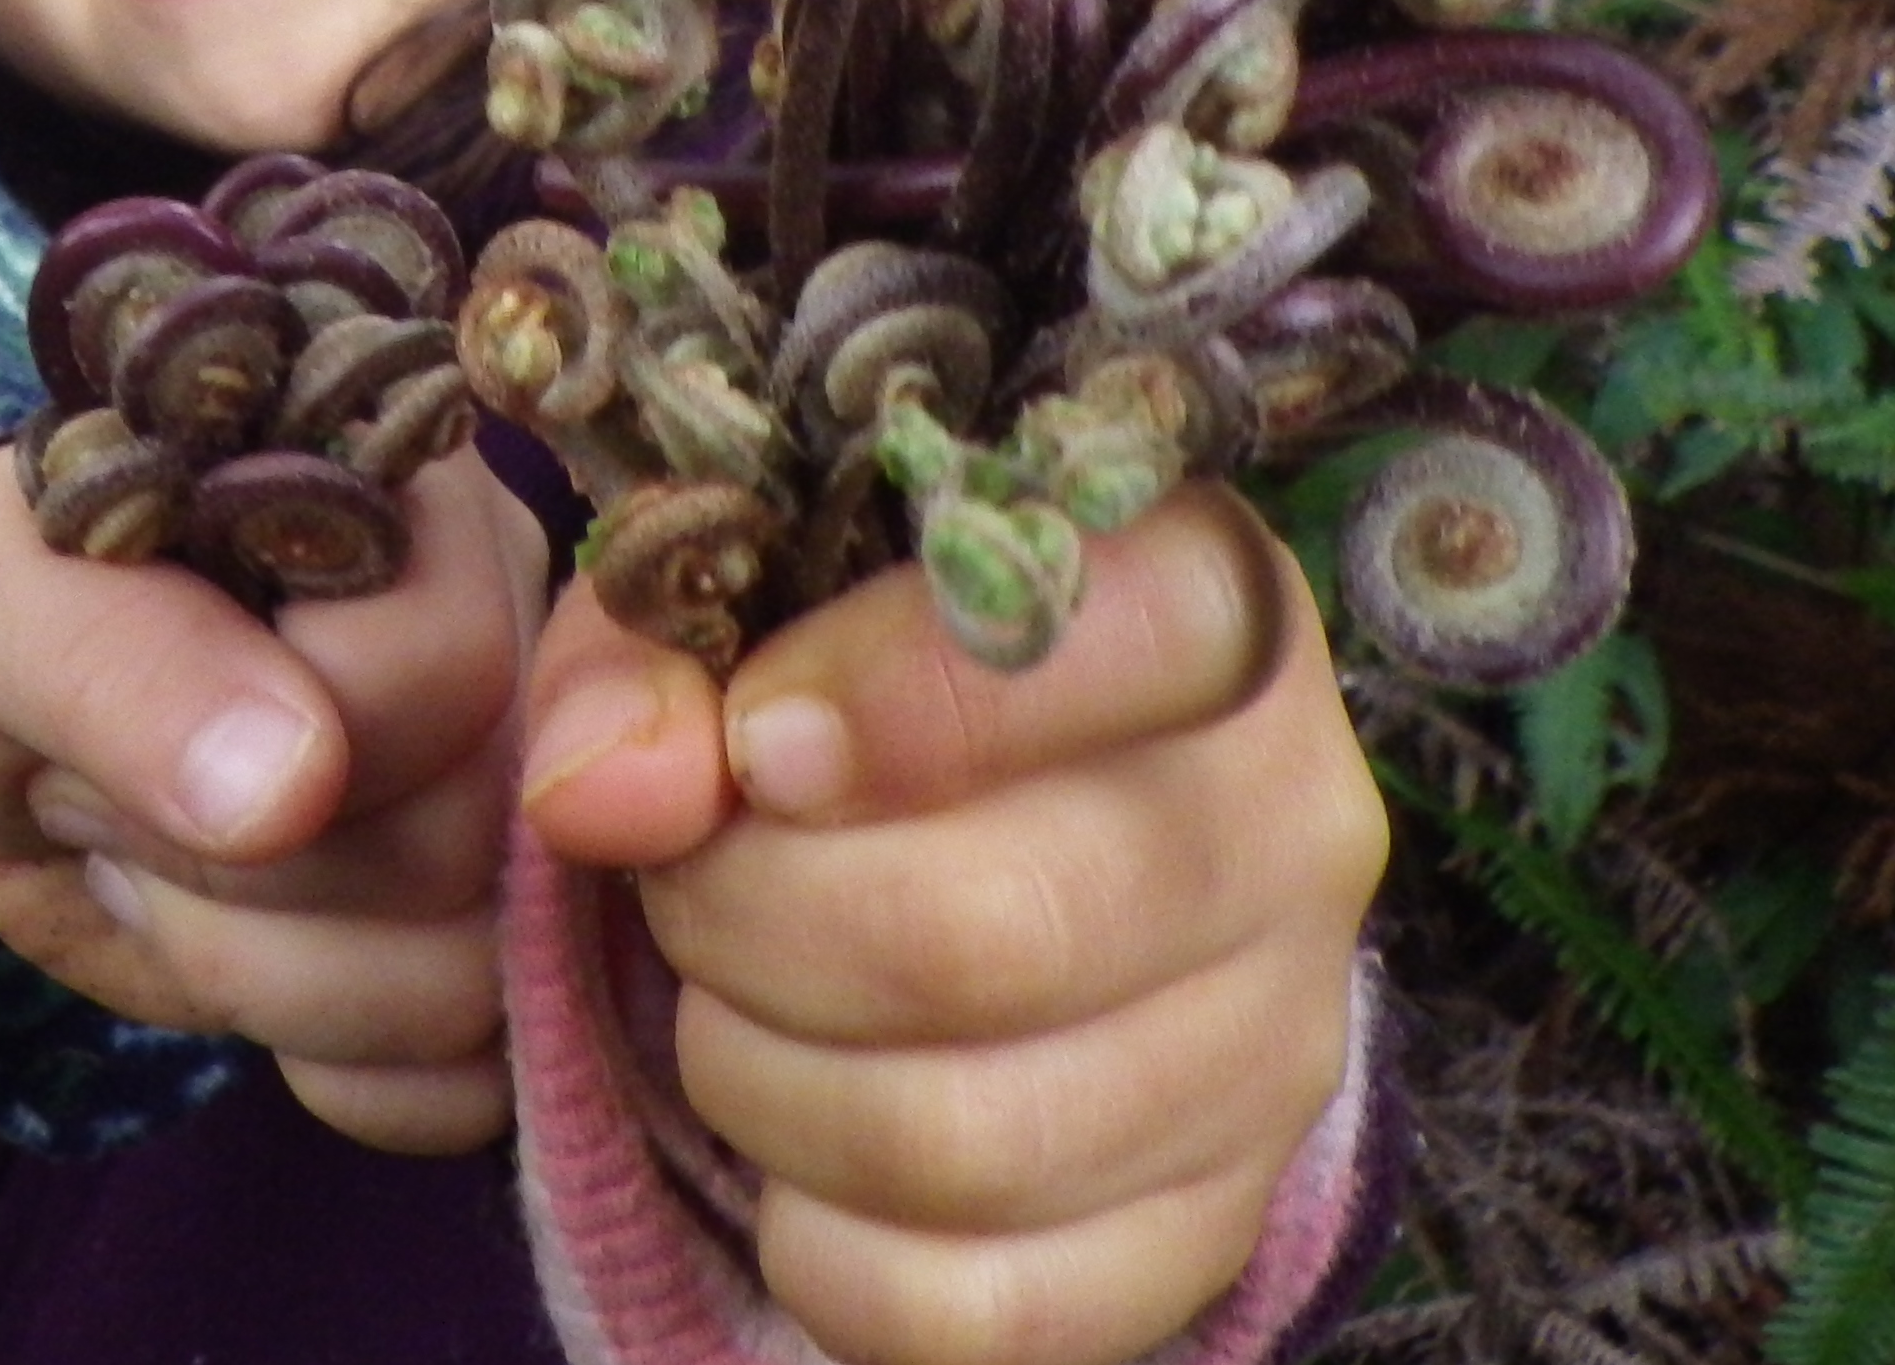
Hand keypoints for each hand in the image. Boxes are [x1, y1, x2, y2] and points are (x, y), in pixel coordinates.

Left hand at [0, 440, 544, 1152]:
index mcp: (415, 500)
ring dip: (264, 973)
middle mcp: (511, 640)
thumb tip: (292, 783)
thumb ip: (125, 662)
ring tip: (159, 868)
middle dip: (242, 873)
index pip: (451, 664)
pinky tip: (233, 962)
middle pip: (469, 843)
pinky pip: (468, 1080)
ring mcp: (515, 807)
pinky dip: (328, 1060)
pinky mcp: (484, 947)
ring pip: (472, 982)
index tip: (122, 726)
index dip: (286, 743)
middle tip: (113, 801)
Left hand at [518, 487, 1385, 1364]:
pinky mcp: (1212, 1229)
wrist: (1000, 835)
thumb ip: (647, 657)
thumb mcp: (736, 605)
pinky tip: (791, 1158)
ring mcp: (1275, 1048)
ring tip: (726, 1004)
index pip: (1084, 644)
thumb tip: (604, 792)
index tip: (753, 741)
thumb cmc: (852, 682)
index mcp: (1207, 602)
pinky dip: (820, 1253)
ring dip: (761, 1082)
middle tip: (686, 886)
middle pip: (990, 935)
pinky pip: (980, 1314)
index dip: (879, 701)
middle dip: (753, 920)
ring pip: (966, 1141)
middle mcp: (1290, 824)